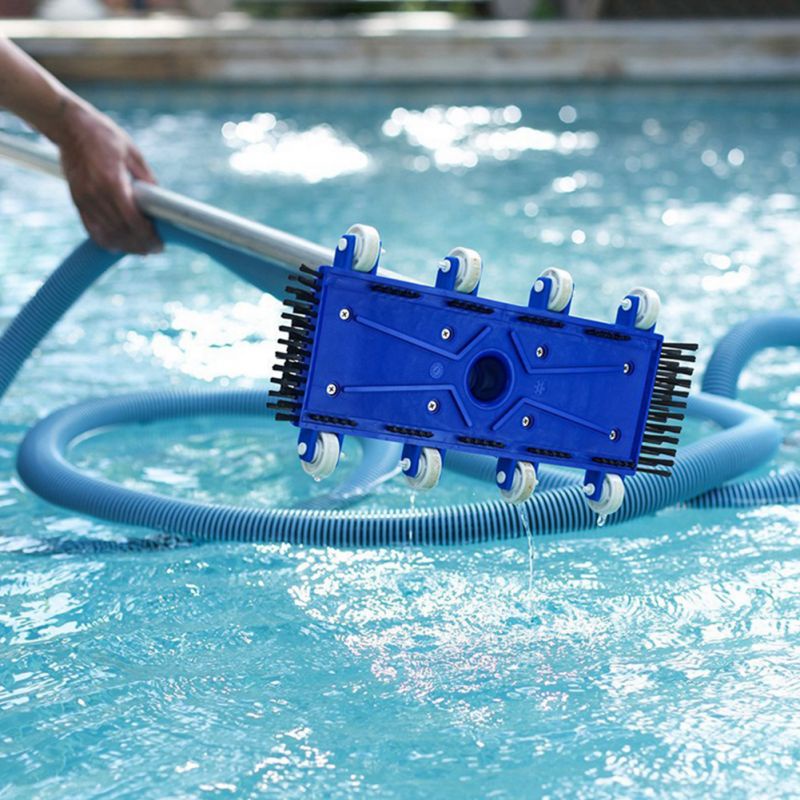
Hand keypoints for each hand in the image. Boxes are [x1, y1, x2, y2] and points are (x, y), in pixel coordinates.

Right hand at [57, 101, 161, 254]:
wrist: (70, 127)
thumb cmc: (104, 136)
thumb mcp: (133, 153)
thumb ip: (147, 179)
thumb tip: (161, 202)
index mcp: (111, 181)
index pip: (132, 220)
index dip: (147, 236)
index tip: (160, 243)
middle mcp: (95, 194)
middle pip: (121, 231)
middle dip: (140, 245)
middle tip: (155, 249)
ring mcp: (84, 200)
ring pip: (106, 235)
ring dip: (126, 246)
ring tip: (141, 248)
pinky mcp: (77, 202)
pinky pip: (92, 230)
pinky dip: (106, 241)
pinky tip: (119, 244)